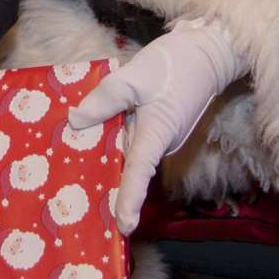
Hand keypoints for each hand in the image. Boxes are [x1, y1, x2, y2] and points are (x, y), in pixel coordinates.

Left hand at [68, 21, 242, 235]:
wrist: (209, 52)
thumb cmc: (175, 65)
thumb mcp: (134, 76)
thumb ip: (105, 99)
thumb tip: (76, 120)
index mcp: (157, 134)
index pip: (139, 172)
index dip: (129, 200)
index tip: (123, 227)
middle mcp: (160, 142)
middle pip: (129, 166)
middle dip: (106, 181)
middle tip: (74, 198)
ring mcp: (161, 136)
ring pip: (129, 150)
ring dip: (106, 156)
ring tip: (69, 167)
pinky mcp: (160, 126)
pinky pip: (134, 138)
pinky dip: (114, 138)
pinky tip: (89, 134)